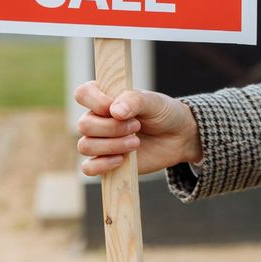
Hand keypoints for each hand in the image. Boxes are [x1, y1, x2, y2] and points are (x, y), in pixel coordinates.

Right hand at [74, 81, 202, 176]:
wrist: (178, 137)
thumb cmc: (163, 114)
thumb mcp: (154, 101)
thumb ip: (134, 100)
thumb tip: (114, 111)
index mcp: (105, 97)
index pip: (82, 94)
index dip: (97, 102)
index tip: (117, 108)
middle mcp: (97, 118)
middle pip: (84, 124)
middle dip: (112, 128)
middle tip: (137, 126)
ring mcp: (100, 141)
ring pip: (85, 146)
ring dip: (112, 145)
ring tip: (136, 142)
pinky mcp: (105, 161)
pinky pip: (88, 168)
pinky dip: (102, 165)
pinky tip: (121, 160)